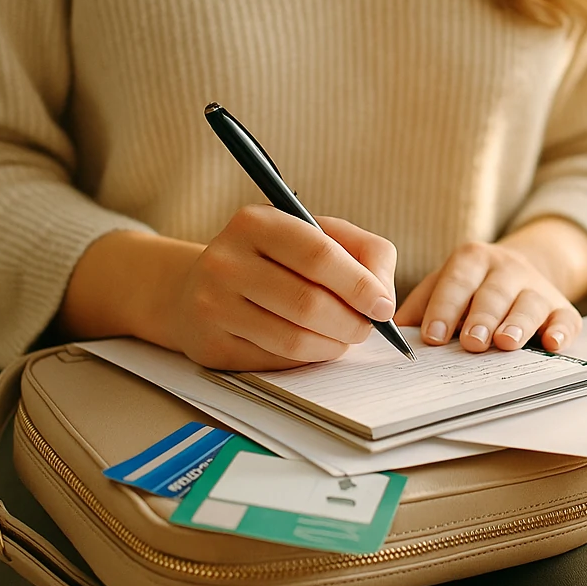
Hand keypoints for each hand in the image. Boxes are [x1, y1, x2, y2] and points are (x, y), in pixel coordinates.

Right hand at [163, 206, 397, 369]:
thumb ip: (366, 253)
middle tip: (366, 329)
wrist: (203, 288)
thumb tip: (383, 301)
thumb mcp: (319, 236)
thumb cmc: (278, 260)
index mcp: (256, 223)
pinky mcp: (210, 344)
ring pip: (292, 339)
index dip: (358, 285)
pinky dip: (305, 359)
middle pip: (308, 303)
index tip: (382, 307)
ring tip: (342, 338)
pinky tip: (310, 347)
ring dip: (332, 346)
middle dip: (351, 323)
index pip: (318, 254)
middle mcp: (226, 261)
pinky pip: (274, 362)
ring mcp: (212, 305)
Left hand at [396, 240, 583, 353]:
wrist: (519, 271)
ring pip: (529, 302)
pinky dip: (561, 332)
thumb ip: (419, 309)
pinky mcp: (562, 308)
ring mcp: (537, 287)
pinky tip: (552, 344)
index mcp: (471, 260)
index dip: (444, 308)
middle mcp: (507, 268)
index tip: (433, 337)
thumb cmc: (470, 289)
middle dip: (482, 317)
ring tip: (506, 343)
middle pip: (494, 292)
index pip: (456, 282)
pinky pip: (567, 319)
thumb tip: (389, 337)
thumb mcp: (442, 287)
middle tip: (472, 342)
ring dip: (518, 323)